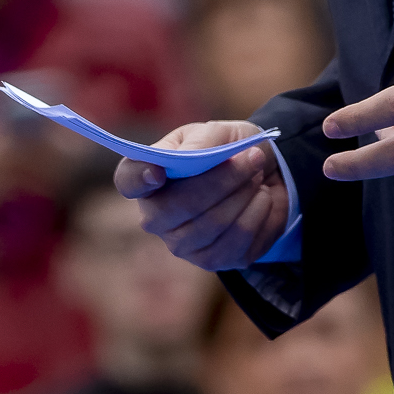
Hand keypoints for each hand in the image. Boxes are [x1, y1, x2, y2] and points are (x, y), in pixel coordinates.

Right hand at [118, 121, 291, 271]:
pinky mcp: (213, 261)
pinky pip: (236, 242)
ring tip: (257, 176)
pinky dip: (257, 215)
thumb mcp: (218, 132)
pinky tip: (262, 199)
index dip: (138, 178)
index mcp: (149, 175)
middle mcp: (156, 216)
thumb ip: (201, 141)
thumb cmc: (230, 150)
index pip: (128, 180)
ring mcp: (182, 244)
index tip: (158, 172)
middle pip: (177, 206)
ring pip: (211, 225)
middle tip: (253, 158)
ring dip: (243, 195)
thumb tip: (189, 157)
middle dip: (222, 180)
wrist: (266, 174)